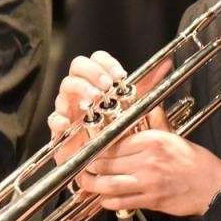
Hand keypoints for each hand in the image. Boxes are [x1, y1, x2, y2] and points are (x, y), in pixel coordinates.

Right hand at [48, 51, 170, 164]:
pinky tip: (67, 121)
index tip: (120, 75)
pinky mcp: (60, 129)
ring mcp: (68, 107)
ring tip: (94, 99)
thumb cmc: (116, 130)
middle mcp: (81, 91)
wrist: (105, 160)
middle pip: (77, 67)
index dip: (106, 63)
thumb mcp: (135, 105)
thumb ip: (148, 85)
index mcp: (97, 82)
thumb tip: (167, 64)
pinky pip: (53, 119)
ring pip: (66, 88)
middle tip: (107, 86)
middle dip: (92, 73)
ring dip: (80, 90)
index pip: (95, 60)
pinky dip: (58, 118)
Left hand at [75, 129, 220, 216]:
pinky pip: (122, 201)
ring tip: (85, 184)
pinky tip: (104, 199)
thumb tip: (146, 104)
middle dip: (89, 167)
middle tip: (81, 169)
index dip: (96, 149)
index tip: (87, 151)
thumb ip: (154, 121)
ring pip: (109, 184)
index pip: (113, 143)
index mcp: (151, 141)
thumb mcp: (173, 136)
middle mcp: (148, 160)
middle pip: (106, 163)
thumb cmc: (193, 161)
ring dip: (93, 186)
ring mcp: (149, 182)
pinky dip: (108, 202)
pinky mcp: (151, 200)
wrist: (213, 185)